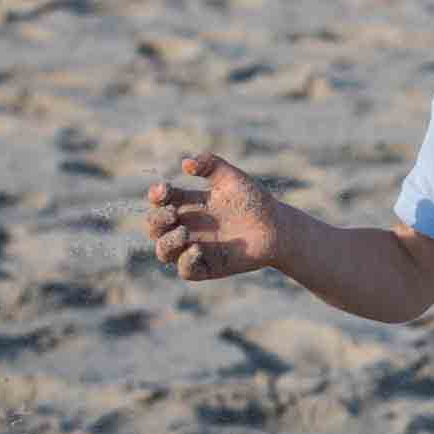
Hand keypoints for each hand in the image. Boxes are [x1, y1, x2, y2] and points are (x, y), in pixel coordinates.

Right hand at [144, 152, 282, 281]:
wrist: (278, 227)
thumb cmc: (254, 201)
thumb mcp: (232, 178)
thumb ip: (210, 164)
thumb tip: (185, 163)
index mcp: (189, 204)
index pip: (161, 200)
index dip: (157, 195)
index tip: (164, 190)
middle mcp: (187, 226)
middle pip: (155, 227)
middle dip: (157, 220)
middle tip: (172, 214)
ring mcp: (194, 247)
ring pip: (163, 251)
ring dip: (166, 242)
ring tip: (184, 233)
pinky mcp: (207, 266)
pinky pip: (185, 270)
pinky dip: (185, 261)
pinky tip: (197, 249)